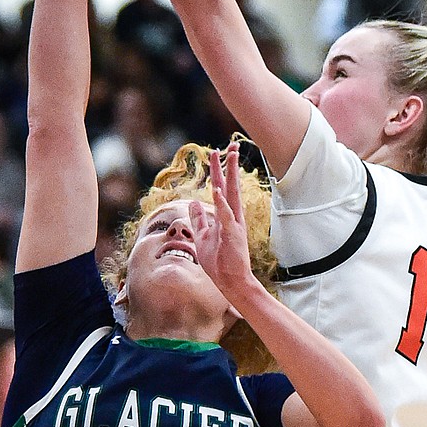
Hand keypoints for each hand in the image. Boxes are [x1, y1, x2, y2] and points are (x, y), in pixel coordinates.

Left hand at [188, 143, 255, 307]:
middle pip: (230, 186)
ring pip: (231, 195)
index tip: (217, 152)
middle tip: (230, 145)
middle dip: (228, 165)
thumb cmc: (219, 261)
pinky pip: (225, 216)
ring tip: (228, 157)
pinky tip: (216, 190)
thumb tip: (193, 202)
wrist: (231, 282)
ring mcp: (233, 225)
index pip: (223, 188)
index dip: (219, 170)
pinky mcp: (231, 235)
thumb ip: (199, 219)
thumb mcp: (203, 236)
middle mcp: (232, 217)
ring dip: (229, 175)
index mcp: (226, 216)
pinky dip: (220, 203)